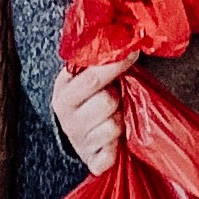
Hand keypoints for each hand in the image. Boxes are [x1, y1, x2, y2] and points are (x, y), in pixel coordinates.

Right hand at [50, 54, 134, 169]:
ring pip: (113, 126)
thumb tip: (127, 37)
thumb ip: (99, 63)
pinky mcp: (91, 160)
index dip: (116, 64)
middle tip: (115, 98)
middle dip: (116, 99)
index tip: (133, 53)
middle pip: (107, 101)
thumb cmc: (89, 99)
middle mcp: (66, 115)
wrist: (77, 134)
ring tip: (113, 118)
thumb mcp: (86, 78)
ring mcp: (77, 139)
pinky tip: (113, 143)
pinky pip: (111, 154)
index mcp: (64, 90)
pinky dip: (115, 149)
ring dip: (119, 122)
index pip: (92, 77)